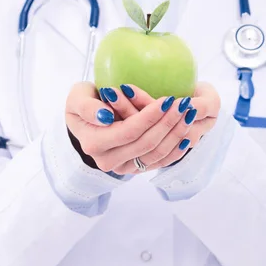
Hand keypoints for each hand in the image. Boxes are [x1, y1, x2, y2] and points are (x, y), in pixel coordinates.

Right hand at [65, 82, 204, 174]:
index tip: (168, 99)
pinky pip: (158, 162)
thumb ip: (87, 106)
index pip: (130, 131)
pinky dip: (175, 150)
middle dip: (168, 123)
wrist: (83, 123)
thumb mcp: (77, 97)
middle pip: (146, 144)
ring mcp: (122, 167)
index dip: (151, 116)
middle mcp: (108, 161)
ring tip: (188, 113)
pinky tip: (186, 134)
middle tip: (184, 103)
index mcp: (94, 143)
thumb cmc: (82, 103)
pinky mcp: (134, 168)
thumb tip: (106, 116)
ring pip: (156, 155)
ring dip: (175, 134)